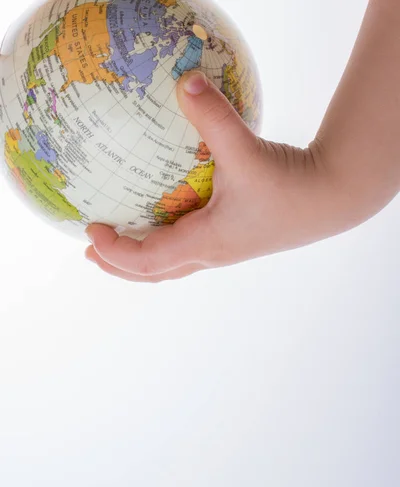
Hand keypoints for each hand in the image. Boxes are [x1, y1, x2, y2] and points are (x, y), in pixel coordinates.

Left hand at [85, 71, 340, 282]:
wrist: (332, 198)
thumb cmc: (291, 185)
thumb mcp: (246, 151)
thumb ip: (215, 118)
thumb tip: (185, 84)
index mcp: (207, 242)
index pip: (148, 260)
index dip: (115, 252)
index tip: (92, 230)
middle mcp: (211, 254)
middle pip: (155, 275)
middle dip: (120, 266)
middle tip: (91, 252)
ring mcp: (223, 250)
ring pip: (172, 267)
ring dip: (141, 261)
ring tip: (119, 245)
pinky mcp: (234, 240)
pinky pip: (189, 252)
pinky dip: (165, 247)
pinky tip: (166, 222)